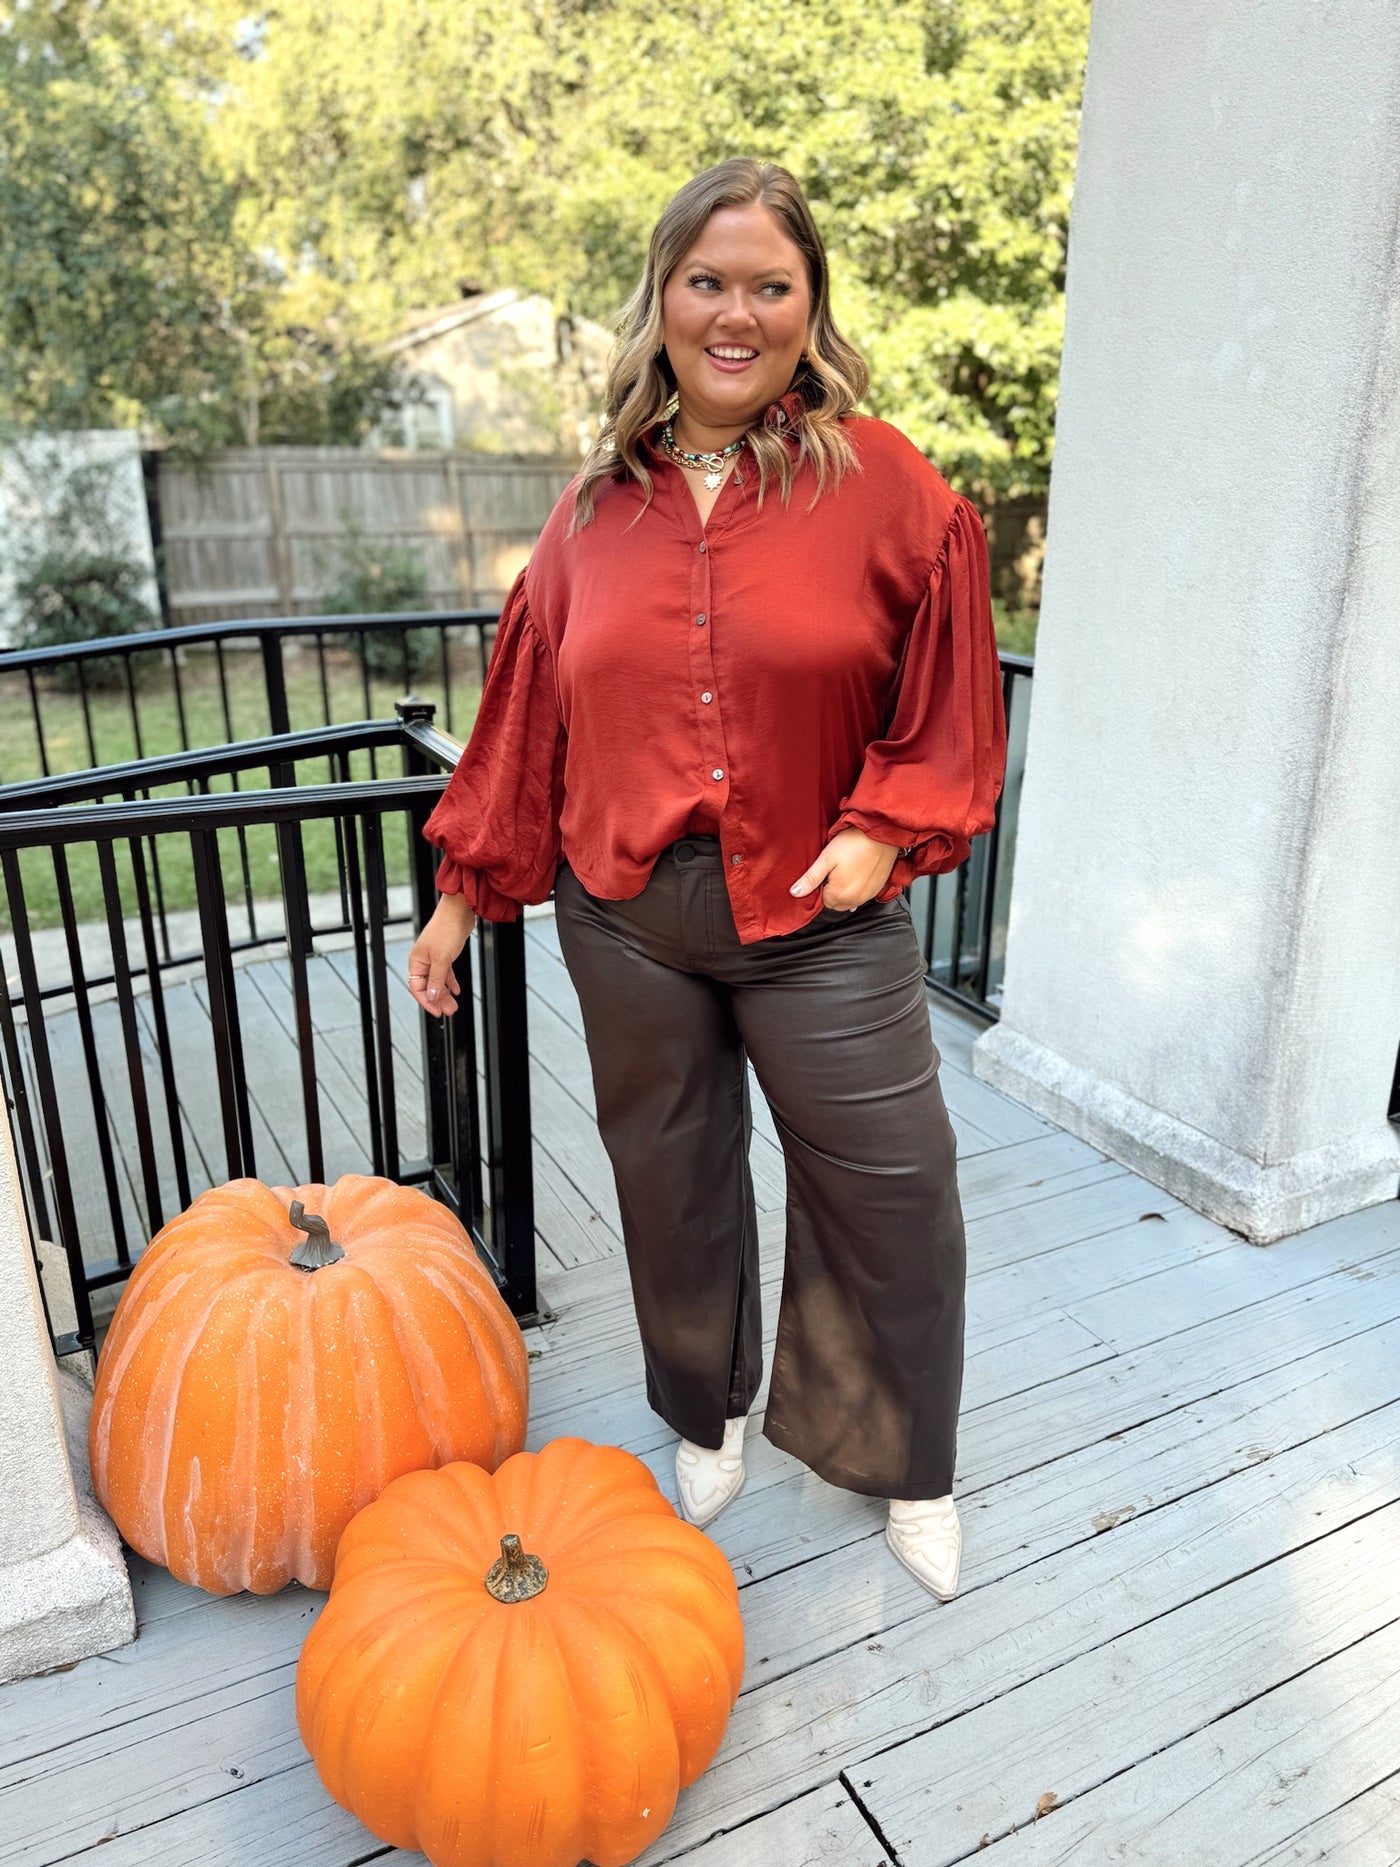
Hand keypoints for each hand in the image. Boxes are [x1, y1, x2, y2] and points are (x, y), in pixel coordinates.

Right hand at [407, 895, 474, 1016]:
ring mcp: (435, 958)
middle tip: (449, 1011)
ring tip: (454, 1005)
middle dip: (438, 1000)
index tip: (437, 1012)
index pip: (417, 987)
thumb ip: (436, 979)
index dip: (426, 1001)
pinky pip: (445, 973)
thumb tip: (431, 996)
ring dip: (445, 993)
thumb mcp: (442, 959)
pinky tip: (456, 990)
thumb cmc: (446, 929)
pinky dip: (450, 982)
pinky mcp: (445, 954)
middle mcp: (423, 961)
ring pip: (437, 981)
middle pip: (428, 986)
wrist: (459, 912)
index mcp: (417, 961)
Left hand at [788, 827, 900, 910]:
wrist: (880, 833)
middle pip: (836, 903)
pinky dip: (858, 888)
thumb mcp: (826, 859)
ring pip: (849, 901)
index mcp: (840, 896)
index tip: (825, 872)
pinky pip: (862, 896)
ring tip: (847, 869)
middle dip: (832, 890)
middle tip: (835, 870)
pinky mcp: (877, 889)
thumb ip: (810, 879)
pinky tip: (858, 872)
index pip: (823, 901)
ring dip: (845, 890)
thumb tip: (795, 893)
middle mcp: (855, 901)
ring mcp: (867, 896)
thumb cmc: (853, 843)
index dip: (822, 886)